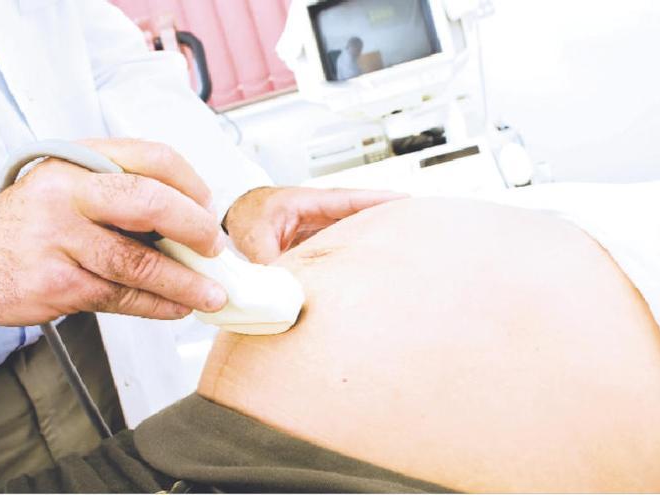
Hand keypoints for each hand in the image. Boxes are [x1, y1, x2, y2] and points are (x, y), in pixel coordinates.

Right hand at [0, 139, 227, 325]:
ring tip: (212, 294)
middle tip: (216, 249)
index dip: (192, 184)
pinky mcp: (56, 283)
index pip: (152, 157)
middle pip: (149, 202)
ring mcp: (59, 239)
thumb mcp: (68, 187)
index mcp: (78, 160)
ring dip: (185, 282)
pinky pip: (121, 296)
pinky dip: (157, 304)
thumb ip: (120, 193)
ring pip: (139, 262)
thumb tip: (191, 222)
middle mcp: (67, 192)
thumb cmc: (29, 223)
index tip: (209, 208)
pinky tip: (177, 307)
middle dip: (195, 228)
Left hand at [224, 186, 406, 263]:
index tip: (406, 201)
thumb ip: (269, 261)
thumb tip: (281, 286)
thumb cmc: (245, 216)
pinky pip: (343, 246)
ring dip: (376, 237)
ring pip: (356, 231)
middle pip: (363, 213)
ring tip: (408, 248)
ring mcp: (322, 226)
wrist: (234, 216)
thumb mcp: (254, 237)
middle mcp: (322, 212)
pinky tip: (374, 269)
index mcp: (310, 201)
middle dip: (390, 217)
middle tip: (424, 223)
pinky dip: (357, 255)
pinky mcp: (319, 242)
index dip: (378, 201)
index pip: (350, 200)